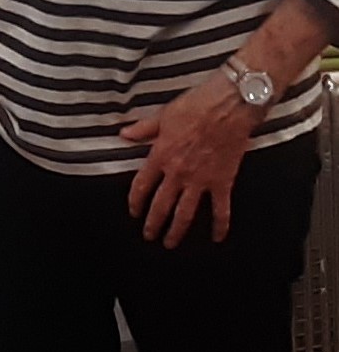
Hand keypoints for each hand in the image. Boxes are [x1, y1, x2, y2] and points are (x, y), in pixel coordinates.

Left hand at [121, 71, 261, 246]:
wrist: (228, 107)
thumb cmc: (194, 107)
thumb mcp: (162, 115)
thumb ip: (143, 129)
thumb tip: (123, 135)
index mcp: (160, 156)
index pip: (142, 185)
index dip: (135, 202)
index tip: (133, 213)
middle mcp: (178, 173)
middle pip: (161, 205)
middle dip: (153, 223)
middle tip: (149, 237)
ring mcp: (201, 180)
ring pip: (185, 213)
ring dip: (177, 231)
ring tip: (170, 244)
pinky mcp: (223, 182)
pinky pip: (221, 210)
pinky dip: (219, 226)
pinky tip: (216, 238)